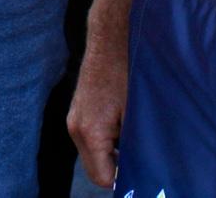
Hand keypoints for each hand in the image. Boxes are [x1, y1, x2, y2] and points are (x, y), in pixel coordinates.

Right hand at [66, 24, 126, 189]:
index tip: (141, 172)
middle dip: (115, 167)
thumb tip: (138, 170)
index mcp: (90, 132)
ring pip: (92, 154)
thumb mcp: (136, 114)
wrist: (111, 37)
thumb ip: (133, 146)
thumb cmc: (127, 71)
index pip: (102, 178)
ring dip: (111, 153)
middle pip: (94, 168)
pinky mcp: (77, 110)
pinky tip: (123, 123)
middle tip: (140, 155)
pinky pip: (90, 138)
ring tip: (133, 135)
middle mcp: (75, 128)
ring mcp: (74, 118)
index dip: (122, 179)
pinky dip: (106, 139)